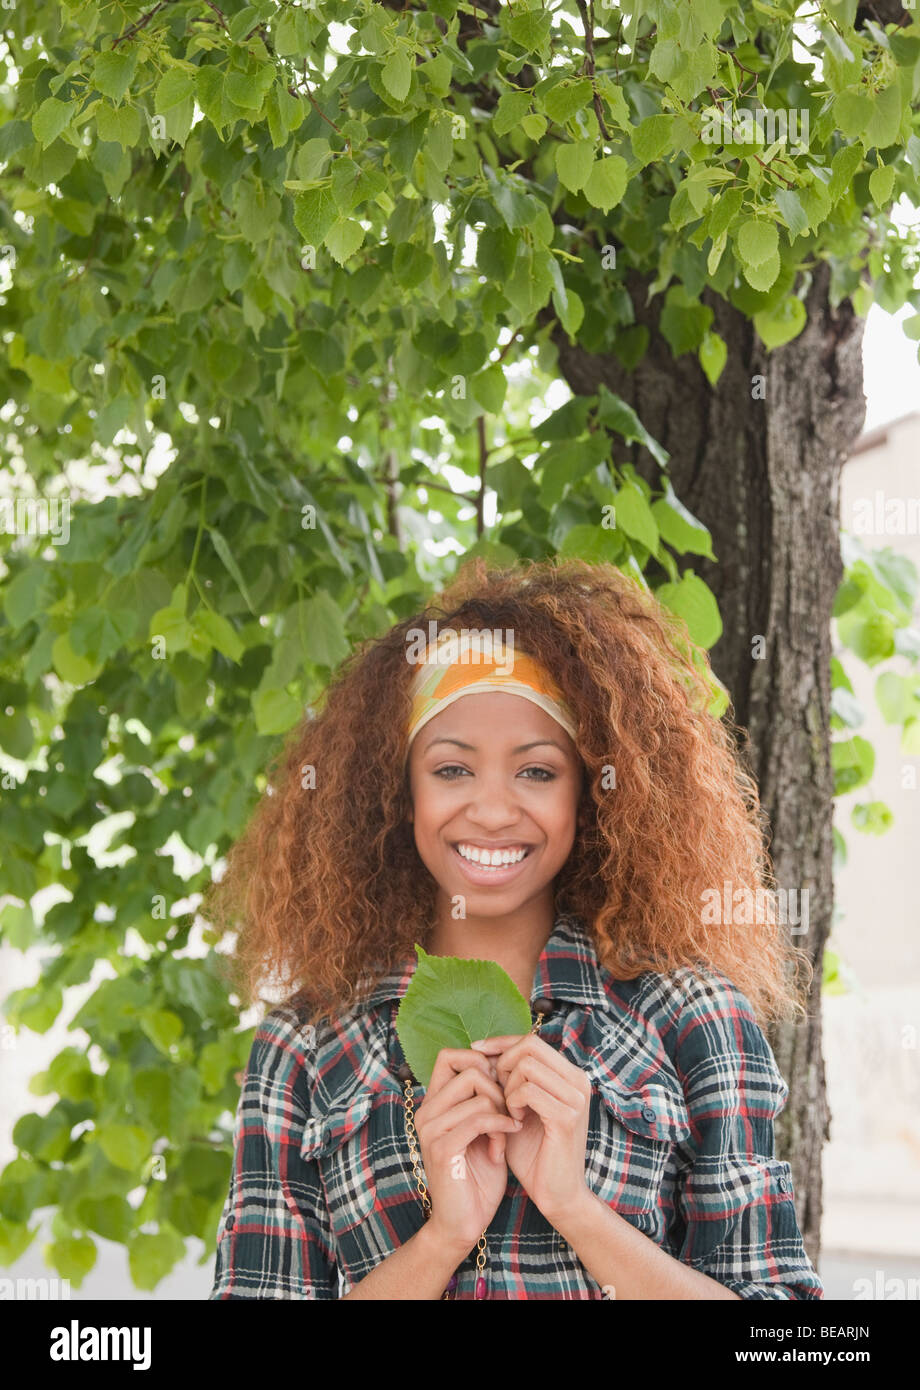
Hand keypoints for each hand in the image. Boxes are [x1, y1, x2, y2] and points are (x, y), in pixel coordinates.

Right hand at [412, 1047, 521, 1252]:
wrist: (463, 1224)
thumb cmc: (478, 1176)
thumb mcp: (484, 1129)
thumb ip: (485, 1099)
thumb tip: (503, 1063)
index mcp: (434, 1104)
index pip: (450, 1055)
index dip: (481, 1061)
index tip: (502, 1088)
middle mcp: (426, 1112)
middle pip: (469, 1068)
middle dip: (499, 1087)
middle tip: (508, 1114)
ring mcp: (431, 1130)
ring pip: (477, 1092)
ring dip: (501, 1112)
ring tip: (505, 1135)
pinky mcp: (442, 1149)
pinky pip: (479, 1119)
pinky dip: (500, 1128)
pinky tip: (503, 1144)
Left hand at [470, 1033, 592, 1225]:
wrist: (557, 1195)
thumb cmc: (534, 1153)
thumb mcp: (518, 1108)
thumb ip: (509, 1081)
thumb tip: (483, 1051)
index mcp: (569, 1075)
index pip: (531, 1040)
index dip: (501, 1042)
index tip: (476, 1051)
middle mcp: (578, 1080)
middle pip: (529, 1045)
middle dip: (503, 1063)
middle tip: (495, 1090)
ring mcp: (576, 1097)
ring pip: (527, 1065)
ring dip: (507, 1086)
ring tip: (507, 1110)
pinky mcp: (567, 1117)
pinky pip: (529, 1090)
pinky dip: (513, 1102)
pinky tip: (513, 1121)